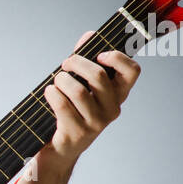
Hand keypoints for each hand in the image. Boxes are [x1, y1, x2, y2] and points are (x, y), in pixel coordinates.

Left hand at [41, 30, 139, 164]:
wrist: (60, 148)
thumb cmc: (72, 109)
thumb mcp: (82, 83)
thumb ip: (86, 59)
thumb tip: (89, 34)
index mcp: (119, 94)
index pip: (132, 71)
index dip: (117, 58)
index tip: (99, 54)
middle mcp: (113, 109)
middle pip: (98, 76)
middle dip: (76, 63)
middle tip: (65, 64)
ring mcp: (96, 123)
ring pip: (78, 90)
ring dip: (61, 80)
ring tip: (56, 81)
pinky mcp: (78, 133)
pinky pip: (63, 105)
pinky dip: (52, 94)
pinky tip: (49, 92)